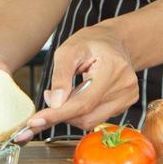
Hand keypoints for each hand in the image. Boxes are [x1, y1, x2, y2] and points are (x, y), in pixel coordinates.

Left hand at [24, 23, 138, 135]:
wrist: (114, 41)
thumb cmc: (91, 42)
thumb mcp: (69, 50)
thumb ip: (60, 76)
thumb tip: (54, 103)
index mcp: (112, 69)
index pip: (83, 103)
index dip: (57, 115)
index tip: (35, 122)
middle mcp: (125, 86)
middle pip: (86, 116)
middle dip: (61, 113)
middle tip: (49, 96)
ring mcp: (127, 97)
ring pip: (90, 121)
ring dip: (71, 113)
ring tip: (66, 92)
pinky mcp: (125, 104)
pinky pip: (97, 118)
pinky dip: (82, 112)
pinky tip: (79, 95)